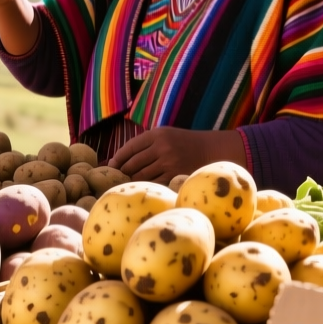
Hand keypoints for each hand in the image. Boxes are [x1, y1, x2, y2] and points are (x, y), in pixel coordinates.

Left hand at [110, 128, 246, 182]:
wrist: (211, 150)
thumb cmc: (183, 143)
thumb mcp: (165, 134)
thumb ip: (145, 143)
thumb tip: (118, 159)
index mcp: (157, 134)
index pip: (130, 147)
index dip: (118, 158)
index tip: (111, 165)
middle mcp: (162, 147)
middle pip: (133, 163)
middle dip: (123, 172)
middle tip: (117, 178)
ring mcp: (168, 162)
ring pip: (141, 175)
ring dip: (133, 181)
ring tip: (128, 184)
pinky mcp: (175, 175)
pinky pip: (154, 183)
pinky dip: (146, 186)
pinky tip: (143, 189)